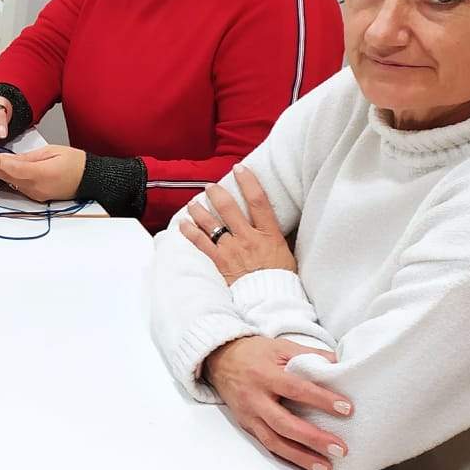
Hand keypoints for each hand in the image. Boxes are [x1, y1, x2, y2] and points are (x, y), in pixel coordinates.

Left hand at [0, 144, 84, 200]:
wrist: (91, 179)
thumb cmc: (75, 162)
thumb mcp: (52, 151)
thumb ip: (29, 157)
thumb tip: (10, 159)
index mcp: (41, 174)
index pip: (13, 168)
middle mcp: (36, 187)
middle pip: (7, 177)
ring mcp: (35, 194)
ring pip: (11, 182)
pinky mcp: (36, 197)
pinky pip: (18, 186)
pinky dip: (8, 178)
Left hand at [179, 166, 296, 283]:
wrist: (272, 300)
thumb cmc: (281, 277)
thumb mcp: (286, 251)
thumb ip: (275, 235)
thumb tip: (270, 221)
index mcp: (269, 233)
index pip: (258, 200)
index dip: (248, 181)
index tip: (239, 168)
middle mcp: (249, 237)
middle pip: (229, 208)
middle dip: (217, 193)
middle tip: (210, 186)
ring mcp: (232, 249)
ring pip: (211, 223)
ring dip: (199, 210)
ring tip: (193, 202)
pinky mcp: (220, 261)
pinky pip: (201, 243)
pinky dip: (190, 231)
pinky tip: (184, 223)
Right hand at [202, 335, 352, 469]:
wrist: (219, 359)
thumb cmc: (253, 353)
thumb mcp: (281, 347)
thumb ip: (311, 355)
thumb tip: (344, 364)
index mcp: (263, 374)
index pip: (295, 389)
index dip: (321, 399)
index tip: (346, 408)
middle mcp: (254, 398)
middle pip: (284, 423)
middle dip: (313, 438)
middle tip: (340, 448)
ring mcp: (249, 415)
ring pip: (274, 442)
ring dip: (302, 457)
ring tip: (326, 467)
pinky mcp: (247, 426)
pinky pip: (268, 445)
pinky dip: (289, 457)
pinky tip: (308, 464)